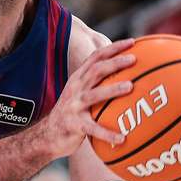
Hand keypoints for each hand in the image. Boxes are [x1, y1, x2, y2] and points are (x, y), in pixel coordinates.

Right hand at [42, 39, 135, 157]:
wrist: (47, 134)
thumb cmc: (72, 112)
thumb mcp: (80, 93)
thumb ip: (97, 83)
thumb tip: (129, 76)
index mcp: (79, 79)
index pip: (96, 57)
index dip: (113, 48)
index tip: (132, 42)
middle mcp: (75, 89)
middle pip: (95, 71)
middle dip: (115, 63)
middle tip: (134, 59)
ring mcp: (73, 106)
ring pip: (94, 95)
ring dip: (112, 89)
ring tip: (130, 87)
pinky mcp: (74, 125)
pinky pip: (93, 129)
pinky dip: (108, 134)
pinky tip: (123, 138)